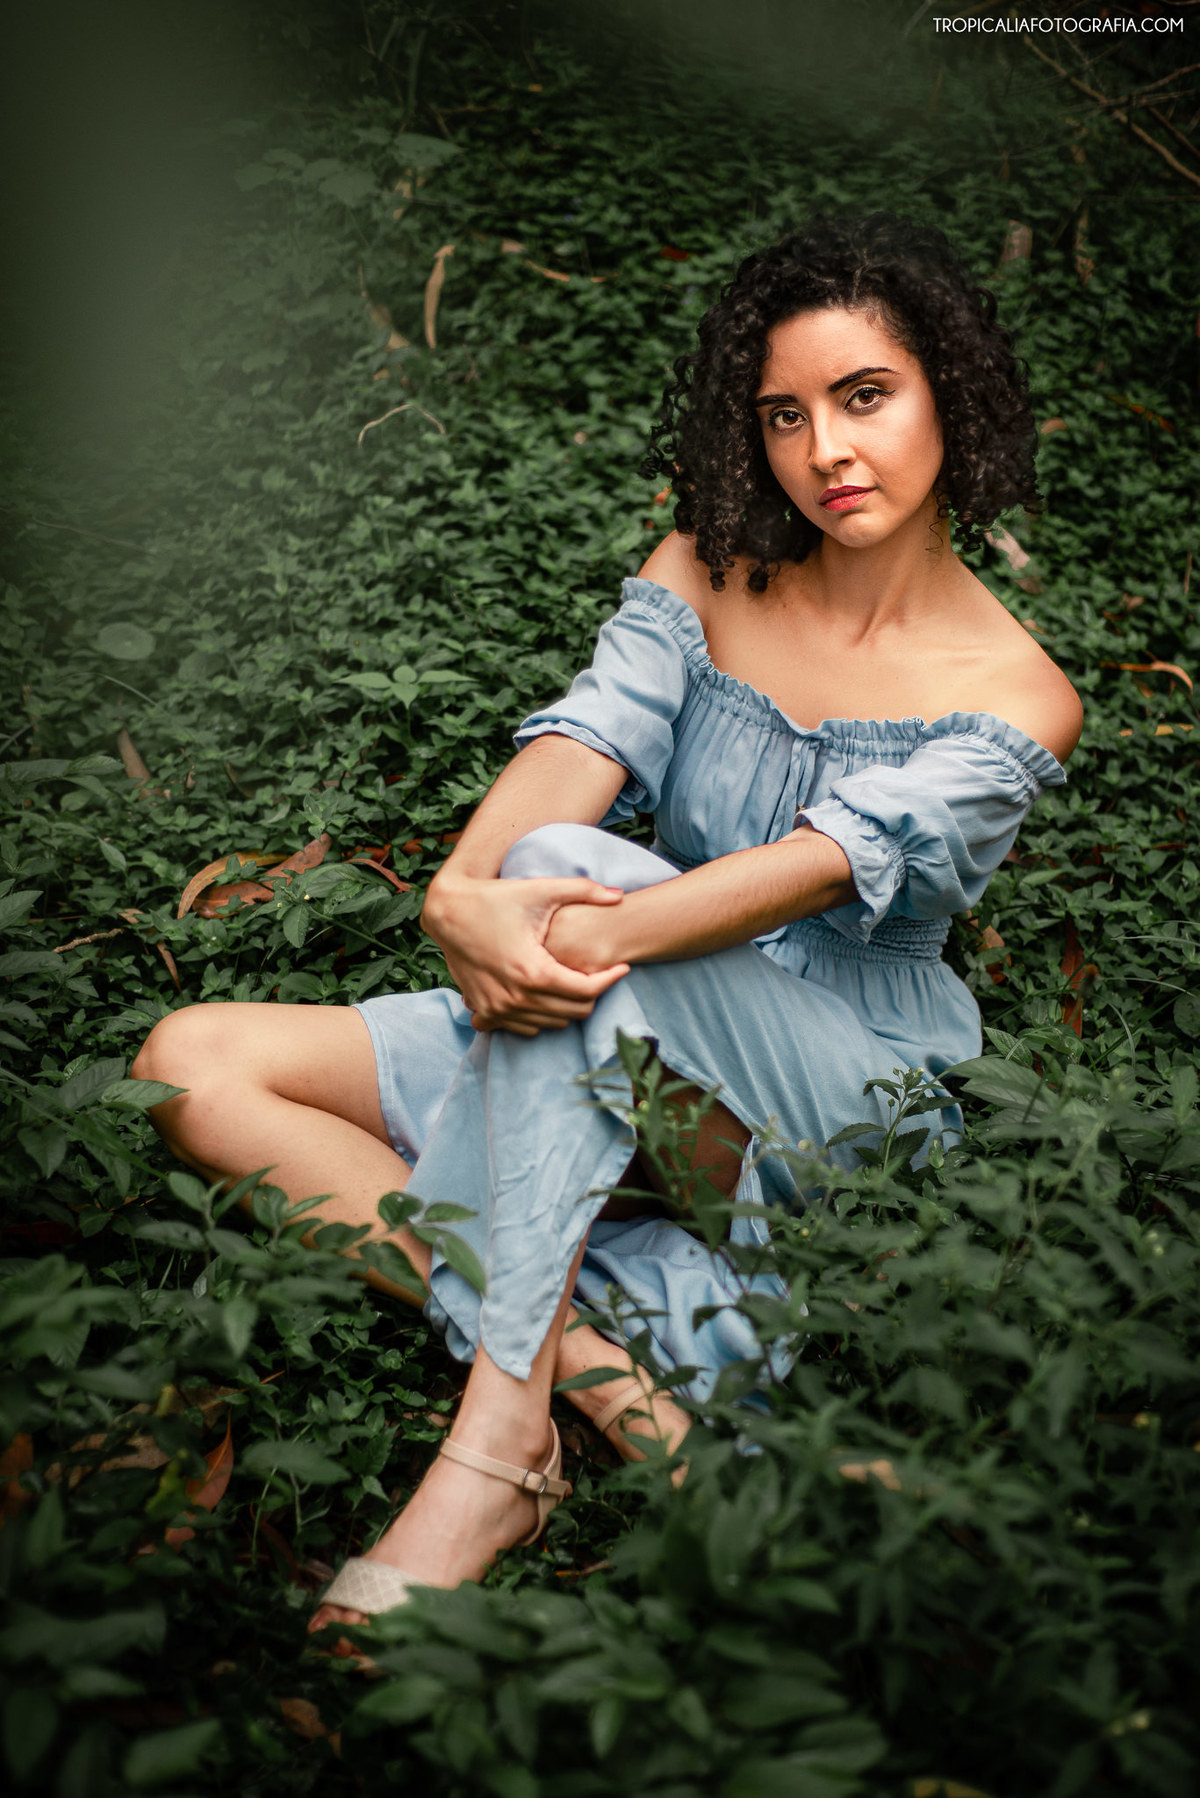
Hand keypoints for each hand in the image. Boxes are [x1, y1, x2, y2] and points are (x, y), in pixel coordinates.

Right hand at [423, 872, 628, 1035]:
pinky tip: (545, 993)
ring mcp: (498, 1008)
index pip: (587, 991)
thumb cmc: (495, 898)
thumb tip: (620, 894)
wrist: (448, 911)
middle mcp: (515, 997)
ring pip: (552, 1023)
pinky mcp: (485, 1011)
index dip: (611, 979)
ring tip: (573, 979)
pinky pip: (525, 1028)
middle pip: (574, 1012)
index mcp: (533, 971)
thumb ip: (583, 890)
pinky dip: (541, 1015)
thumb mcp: (540, 890)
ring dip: (568, 1005)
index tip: (622, 967)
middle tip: (598, 971)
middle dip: (593, 993)